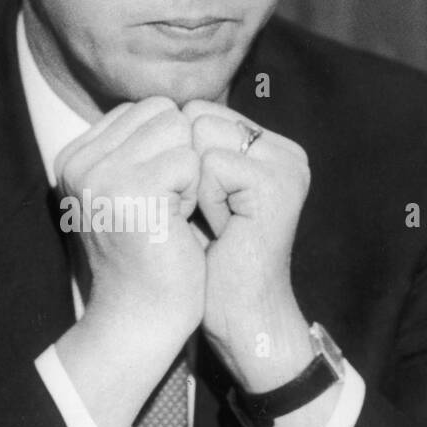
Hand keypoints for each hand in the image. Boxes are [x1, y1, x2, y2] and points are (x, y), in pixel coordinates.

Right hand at [54, 98, 204, 426]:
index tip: (155, 198)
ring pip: (177, 129)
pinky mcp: (131, 190)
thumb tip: (176, 107)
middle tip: (168, 205)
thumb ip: (139, 148)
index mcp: (74, 158)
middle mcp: (79, 161)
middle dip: (180, 153)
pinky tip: (178, 223)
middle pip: (161, 111)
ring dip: (190, 171)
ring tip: (171, 212)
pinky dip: (197, 191)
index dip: (167, 149)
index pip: (143, 109)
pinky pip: (190, 159)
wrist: (141, 318)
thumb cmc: (151, 257)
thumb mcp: (133, 192)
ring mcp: (101, 174)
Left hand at [182, 100, 313, 393]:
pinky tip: (222, 230)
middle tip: (203, 215)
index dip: (176, 157)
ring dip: (192, 183)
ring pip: (201, 134)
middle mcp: (282, 149)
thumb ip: (184, 151)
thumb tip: (141, 113)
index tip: (192, 204)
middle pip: (197, 115)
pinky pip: (211, 165)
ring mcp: (284, 163)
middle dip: (182, 166)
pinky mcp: (276, 183)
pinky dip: (204, 200)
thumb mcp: (192, 195)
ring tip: (214, 221)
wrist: (237, 316)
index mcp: (267, 147)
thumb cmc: (205, 263)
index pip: (197, 111)